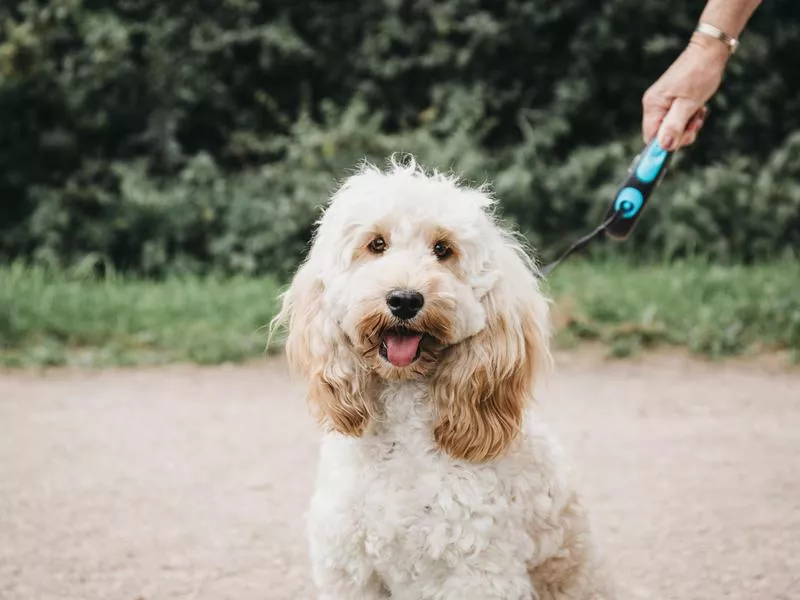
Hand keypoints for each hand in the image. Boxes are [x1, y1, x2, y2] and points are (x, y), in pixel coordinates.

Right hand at [642, 34, 729, 149]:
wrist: (709, 50)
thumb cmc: (700, 73)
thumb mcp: (690, 104)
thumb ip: (675, 126)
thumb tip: (664, 146)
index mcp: (653, 105)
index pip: (651, 137)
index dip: (666, 144)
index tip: (685, 139)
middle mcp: (653, 105)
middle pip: (661, 135)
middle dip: (681, 134)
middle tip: (696, 123)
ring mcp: (661, 102)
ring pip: (671, 128)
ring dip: (687, 126)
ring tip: (699, 112)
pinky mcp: (670, 100)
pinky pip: (676, 119)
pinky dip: (688, 118)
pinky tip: (697, 108)